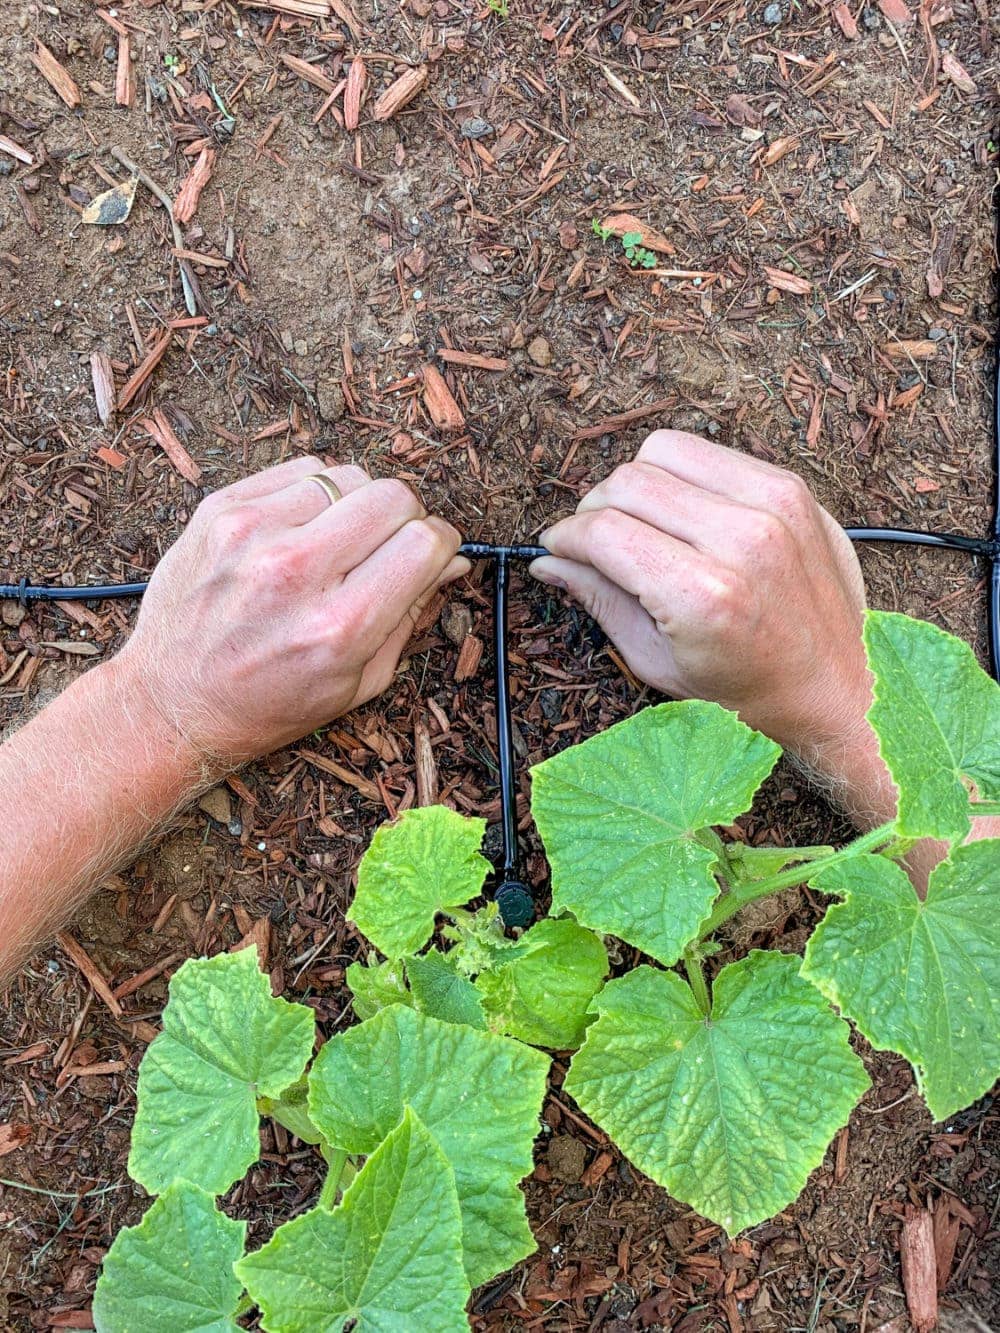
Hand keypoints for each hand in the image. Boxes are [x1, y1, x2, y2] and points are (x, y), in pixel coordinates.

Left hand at [115, 457, 467, 765]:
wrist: (173, 702)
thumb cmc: (269, 702)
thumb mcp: (359, 683)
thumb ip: (411, 615)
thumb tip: (451, 560)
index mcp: (337, 627)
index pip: (423, 543)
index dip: (440, 544)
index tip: (432, 554)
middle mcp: (294, 573)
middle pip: (393, 497)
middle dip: (404, 520)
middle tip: (386, 548)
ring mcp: (251, 534)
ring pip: (348, 475)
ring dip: (356, 504)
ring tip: (338, 541)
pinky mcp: (220, 510)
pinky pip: (300, 470)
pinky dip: (314, 493)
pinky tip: (302, 529)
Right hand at [530, 431, 868, 759]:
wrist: (837, 684)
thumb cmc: (747, 687)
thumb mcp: (659, 661)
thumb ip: (601, 601)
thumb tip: (549, 563)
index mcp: (703, 596)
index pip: (604, 531)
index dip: (566, 538)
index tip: (558, 548)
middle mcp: (740, 540)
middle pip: (628, 482)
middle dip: (595, 510)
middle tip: (594, 541)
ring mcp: (773, 506)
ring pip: (664, 451)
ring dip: (637, 484)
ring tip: (639, 522)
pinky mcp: (791, 487)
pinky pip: (710, 452)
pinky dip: (682, 475)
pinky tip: (682, 512)